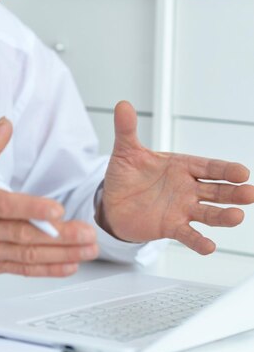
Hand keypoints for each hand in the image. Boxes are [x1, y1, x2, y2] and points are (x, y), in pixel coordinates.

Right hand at [0, 118, 97, 275]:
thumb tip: (6, 123)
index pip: (4, 205)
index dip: (32, 208)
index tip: (57, 210)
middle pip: (22, 233)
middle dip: (59, 235)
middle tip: (87, 232)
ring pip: (27, 254)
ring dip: (62, 253)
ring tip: (87, 248)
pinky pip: (22, 269)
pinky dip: (47, 268)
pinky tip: (69, 264)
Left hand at [98, 101, 253, 254]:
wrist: (113, 202)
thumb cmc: (126, 174)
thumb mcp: (126, 150)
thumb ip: (127, 129)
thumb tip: (122, 104)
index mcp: (182, 166)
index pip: (208, 167)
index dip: (225, 170)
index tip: (242, 172)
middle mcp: (187, 188)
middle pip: (216, 190)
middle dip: (233, 192)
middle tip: (250, 193)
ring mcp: (182, 208)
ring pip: (207, 213)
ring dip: (222, 216)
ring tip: (237, 217)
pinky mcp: (171, 227)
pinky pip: (187, 235)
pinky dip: (198, 241)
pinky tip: (209, 247)